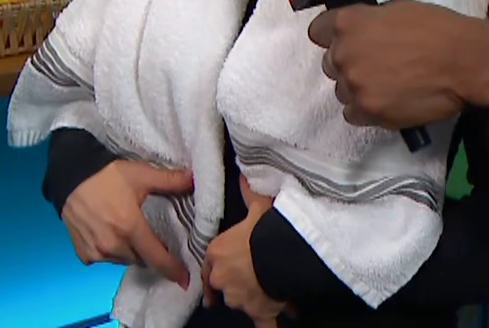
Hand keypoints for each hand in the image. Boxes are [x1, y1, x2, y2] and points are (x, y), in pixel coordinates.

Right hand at [60, 160, 194, 287]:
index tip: (185, 280)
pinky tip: (111, 235)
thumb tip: (193, 180)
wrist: (70, 176)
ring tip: (131, 234)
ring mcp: (96, 252)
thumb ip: (169, 181)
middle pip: (141, 259)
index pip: (157, 257)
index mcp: (130, 227)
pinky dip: (111, 252)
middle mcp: (113, 245)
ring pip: (124, 260)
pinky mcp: (83, 253)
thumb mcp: (140, 174)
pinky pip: (105, 260)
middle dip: (151, 253)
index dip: (173, 270)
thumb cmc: (105, 175)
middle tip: (153, 239)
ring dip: (131, 252)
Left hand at [201, 175, 293, 326]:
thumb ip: (249, 194)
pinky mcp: (258, 313)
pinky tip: (273, 320)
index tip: (214, 280)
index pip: (209, 266)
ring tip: (274, 291)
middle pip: (225, 286)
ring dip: (255, 298)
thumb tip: (243, 176)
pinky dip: (266, 323)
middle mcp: (223, 279)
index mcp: (217, 254)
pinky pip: (262, 324)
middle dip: (237, 283)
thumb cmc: (264, 230)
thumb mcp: (257, 207)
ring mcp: (239, 299)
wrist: (280, 255)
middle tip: (252, 277)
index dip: (214, 271)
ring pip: (243, 302)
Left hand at [307, 0, 488, 126]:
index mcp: (348, 22)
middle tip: (377, 65)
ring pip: (342, 91)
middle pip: (330, 63)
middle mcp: (344, 53)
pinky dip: (367, 110)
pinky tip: (387, 101)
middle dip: (350, 63)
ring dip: (359, 88)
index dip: (331, 36)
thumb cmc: (438, 29)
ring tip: (387, 85)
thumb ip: (371, 20)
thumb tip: (365, 30)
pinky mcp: (368, 112)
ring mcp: (354, 85)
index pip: (318, 31)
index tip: (346, 42)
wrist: (463, 61)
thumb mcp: (398, 8)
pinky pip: (353, 114)